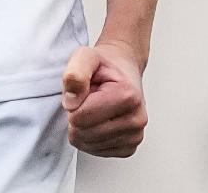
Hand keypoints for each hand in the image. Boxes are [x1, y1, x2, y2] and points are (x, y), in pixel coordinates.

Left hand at [61, 41, 147, 157]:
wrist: (123, 71)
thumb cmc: (104, 66)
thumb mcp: (85, 57)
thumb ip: (75, 73)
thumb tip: (71, 101)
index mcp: (128, 96)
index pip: (81, 117)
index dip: (72, 103)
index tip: (81, 91)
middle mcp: (136, 119)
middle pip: (84, 133)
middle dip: (76, 116)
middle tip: (85, 99)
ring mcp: (134, 136)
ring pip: (88, 144)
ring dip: (82, 127)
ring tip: (92, 108)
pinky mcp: (128, 148)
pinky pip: (96, 151)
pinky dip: (89, 137)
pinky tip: (96, 120)